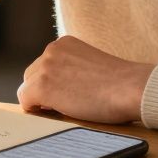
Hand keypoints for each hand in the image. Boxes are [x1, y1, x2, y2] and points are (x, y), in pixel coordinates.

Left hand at [17, 36, 153, 123]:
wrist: (131, 88)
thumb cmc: (120, 83)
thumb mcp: (91, 65)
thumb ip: (72, 68)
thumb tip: (57, 87)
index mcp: (64, 43)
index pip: (44, 65)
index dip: (52, 83)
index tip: (66, 93)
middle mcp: (51, 50)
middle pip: (32, 75)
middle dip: (43, 90)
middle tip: (64, 104)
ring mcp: (45, 67)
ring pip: (28, 88)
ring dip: (40, 100)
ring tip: (64, 109)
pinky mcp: (43, 86)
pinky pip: (25, 101)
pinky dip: (35, 110)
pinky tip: (55, 113)